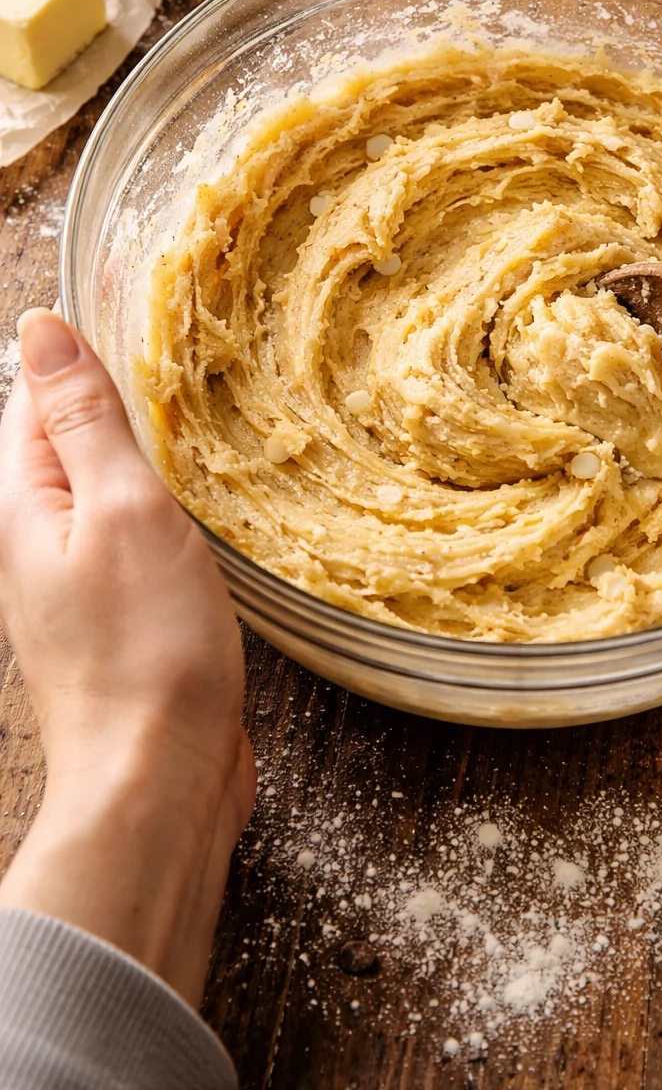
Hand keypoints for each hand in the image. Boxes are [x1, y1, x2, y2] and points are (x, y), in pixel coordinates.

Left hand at [0, 309, 254, 1006]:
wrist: (158, 777)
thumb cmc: (145, 647)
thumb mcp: (121, 510)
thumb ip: (85, 420)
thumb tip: (41, 327)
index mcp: (24, 504)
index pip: (35, 396)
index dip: (83, 350)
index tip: (145, 312)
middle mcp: (38, 538)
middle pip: (70, 440)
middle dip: (121, 397)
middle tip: (191, 357)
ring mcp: (77, 581)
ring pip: (107, 488)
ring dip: (151, 454)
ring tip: (209, 417)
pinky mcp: (119, 614)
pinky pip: (135, 535)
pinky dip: (169, 506)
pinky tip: (209, 503)